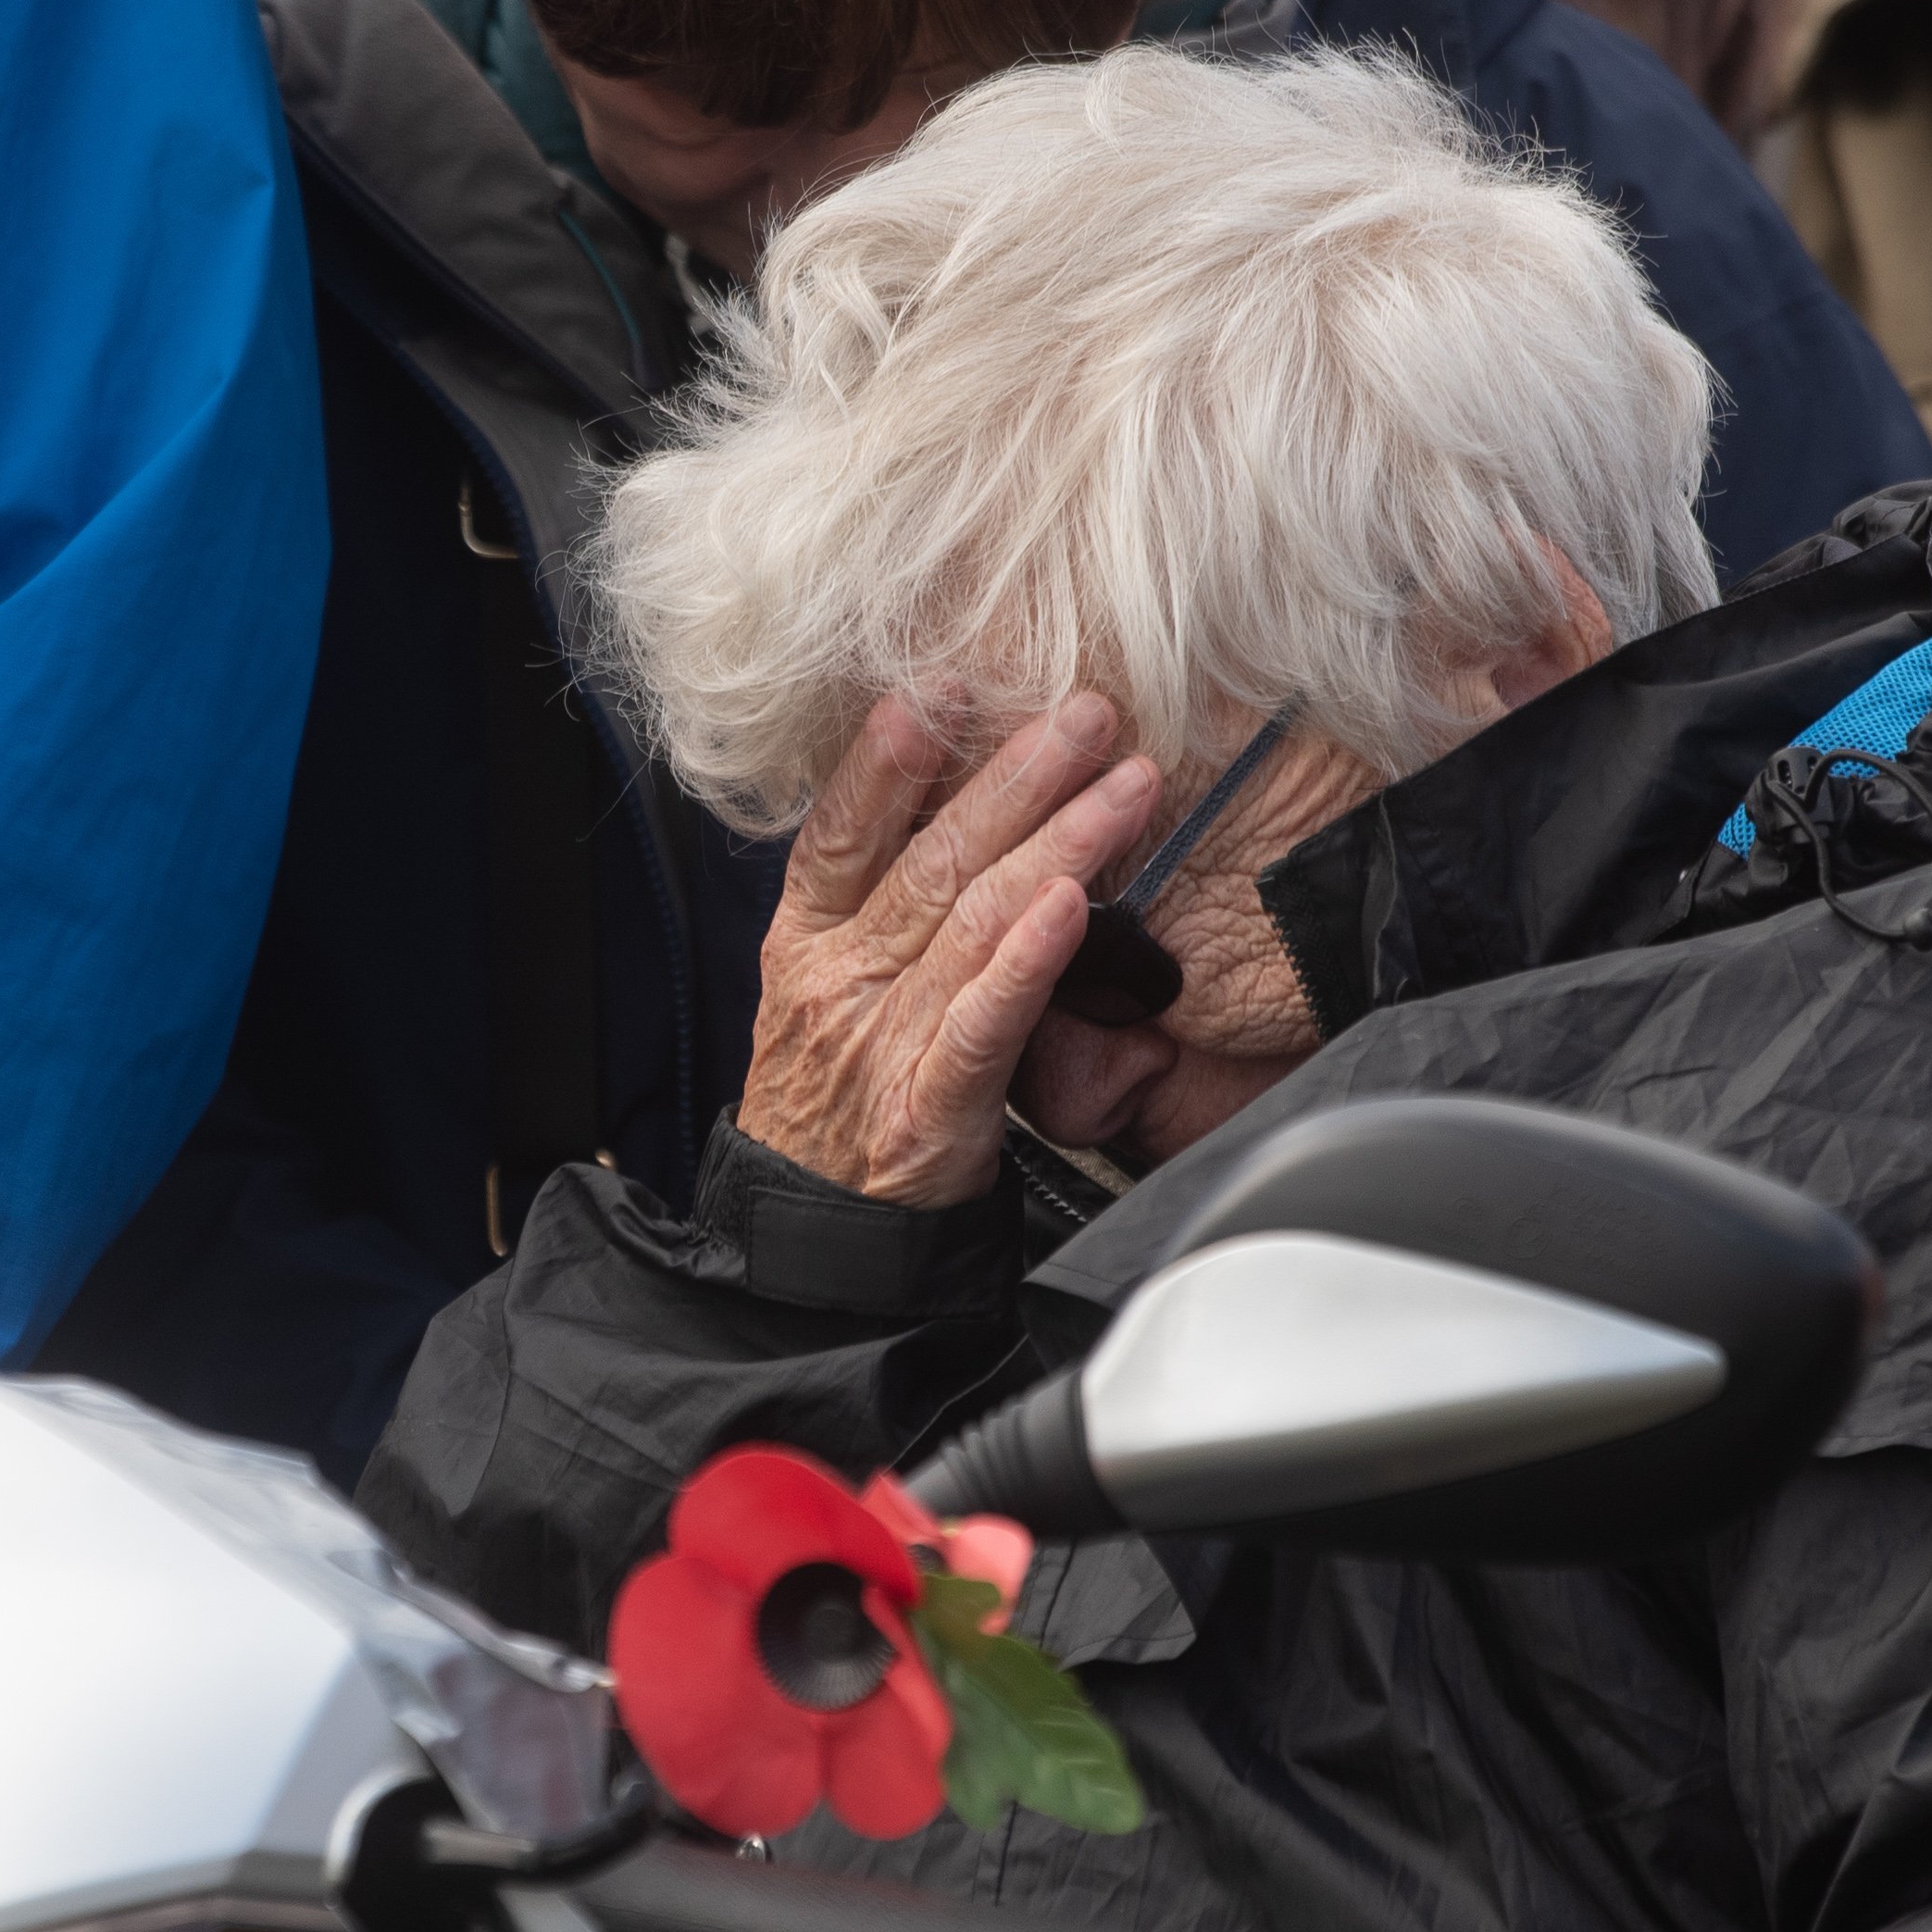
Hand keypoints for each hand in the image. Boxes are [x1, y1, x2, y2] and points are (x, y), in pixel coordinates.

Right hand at [736, 694, 1156, 1207]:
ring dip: (1057, 841)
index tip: (946, 687)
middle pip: (929, 857)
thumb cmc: (835, 1107)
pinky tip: (1072, 905)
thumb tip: (964, 817)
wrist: (815, 1244)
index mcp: (806, 943)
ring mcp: (880, 1040)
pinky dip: (1029, 959)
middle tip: (1088, 711)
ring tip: (1125, 786)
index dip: (890, 757)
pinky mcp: (928, 1107)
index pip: (841, 830)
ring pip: (971, 921)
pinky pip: (983, 1021)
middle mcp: (838, 980)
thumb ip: (879, 912)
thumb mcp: (825, 996)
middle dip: (1016, 774)